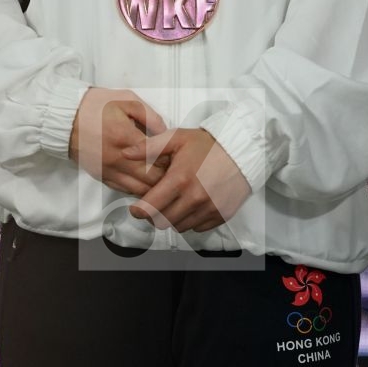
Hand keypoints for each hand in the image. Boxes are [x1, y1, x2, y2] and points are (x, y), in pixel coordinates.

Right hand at [69, 87, 169, 196]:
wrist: (64, 118)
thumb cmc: (97, 105)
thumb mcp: (127, 100)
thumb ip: (150, 116)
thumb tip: (165, 133)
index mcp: (127, 138)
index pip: (159, 158)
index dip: (173, 159)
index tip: (178, 155)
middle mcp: (119, 159)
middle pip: (152, 180)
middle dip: (167, 177)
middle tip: (174, 169)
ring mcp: (109, 171)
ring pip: (139, 190)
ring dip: (153, 187)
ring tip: (162, 177)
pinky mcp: (101, 177)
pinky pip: (124, 190)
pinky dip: (137, 189)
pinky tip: (144, 182)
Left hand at [123, 127, 251, 233]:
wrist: (242, 149)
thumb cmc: (207, 143)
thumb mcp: (177, 138)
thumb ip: (149, 147)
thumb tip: (125, 153)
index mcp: (179, 180)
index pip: (150, 208)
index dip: (139, 210)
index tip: (137, 207)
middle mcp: (194, 199)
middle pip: (162, 222)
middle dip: (155, 215)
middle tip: (156, 203)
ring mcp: (208, 210)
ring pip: (179, 227)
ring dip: (173, 218)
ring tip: (175, 202)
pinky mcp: (220, 216)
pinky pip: (197, 228)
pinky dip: (190, 220)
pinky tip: (191, 204)